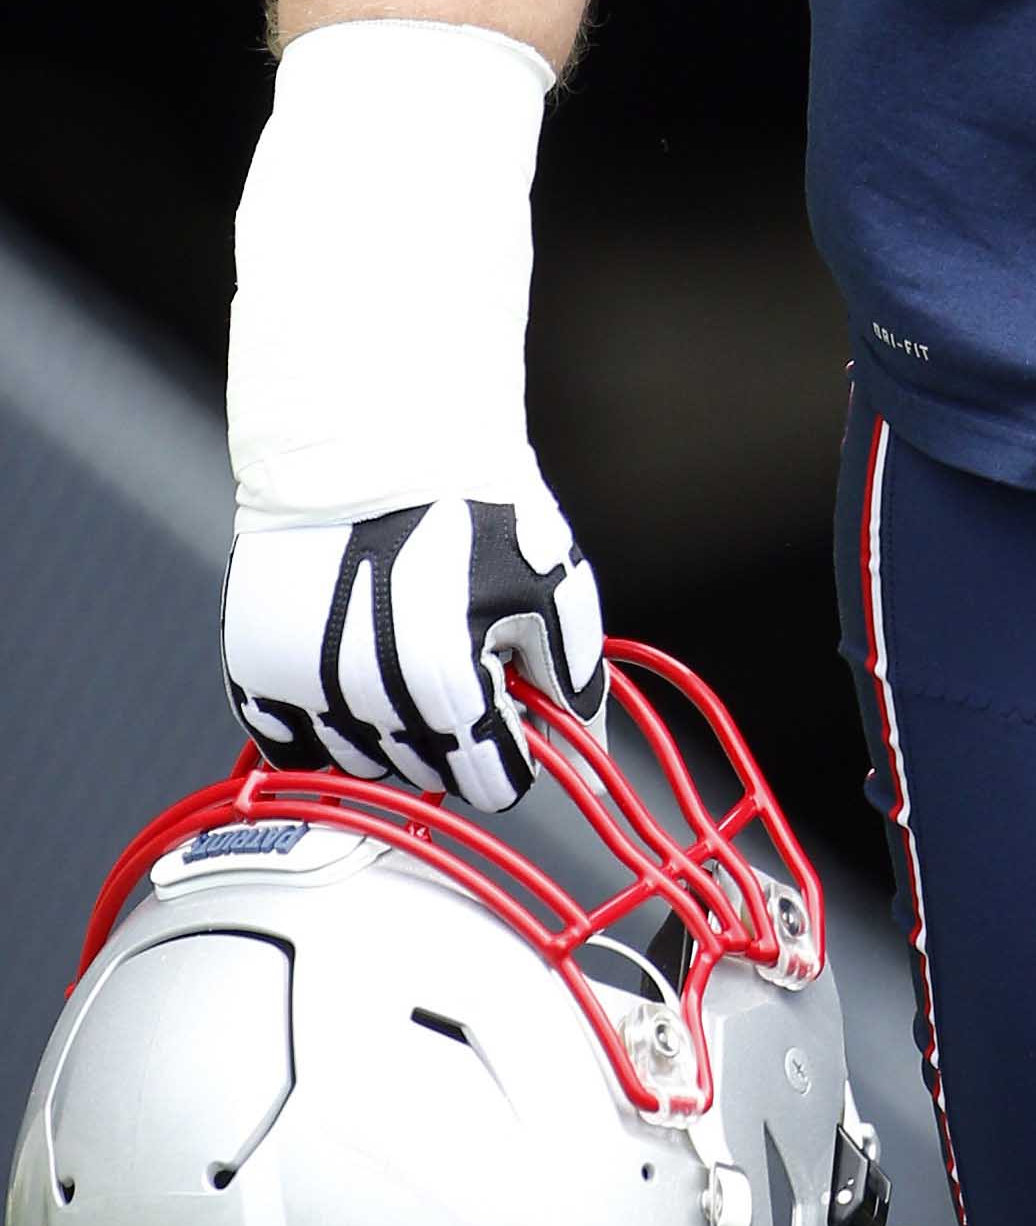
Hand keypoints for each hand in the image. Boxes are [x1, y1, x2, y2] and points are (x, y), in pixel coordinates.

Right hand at [223, 481, 606, 814]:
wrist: (372, 441)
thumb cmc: (469, 506)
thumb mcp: (552, 590)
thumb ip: (573, 685)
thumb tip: (589, 757)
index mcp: (450, 694)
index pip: (493, 785)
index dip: (512, 748)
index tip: (509, 710)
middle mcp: (370, 707)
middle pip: (428, 774)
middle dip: (455, 731)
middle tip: (457, 657)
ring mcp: (304, 693)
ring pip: (361, 763)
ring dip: (388, 728)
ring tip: (401, 646)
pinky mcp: (255, 672)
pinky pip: (289, 742)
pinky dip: (321, 720)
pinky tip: (348, 665)